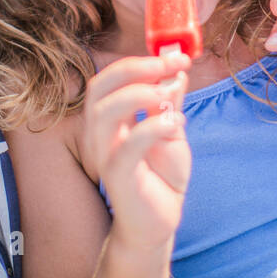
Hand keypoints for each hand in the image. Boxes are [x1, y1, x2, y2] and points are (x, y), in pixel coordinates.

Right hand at [83, 53, 191, 251]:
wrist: (158, 222)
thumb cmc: (161, 177)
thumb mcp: (171, 132)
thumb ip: (169, 103)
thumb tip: (177, 70)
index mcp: (112, 118)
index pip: (111, 78)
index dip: (140, 61)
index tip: (177, 55)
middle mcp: (102, 133)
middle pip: (99, 87)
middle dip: (135, 68)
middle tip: (169, 64)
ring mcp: (106, 154)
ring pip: (104, 112)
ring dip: (139, 94)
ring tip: (168, 95)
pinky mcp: (118, 177)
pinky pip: (127, 147)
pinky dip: (152, 128)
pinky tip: (174, 123)